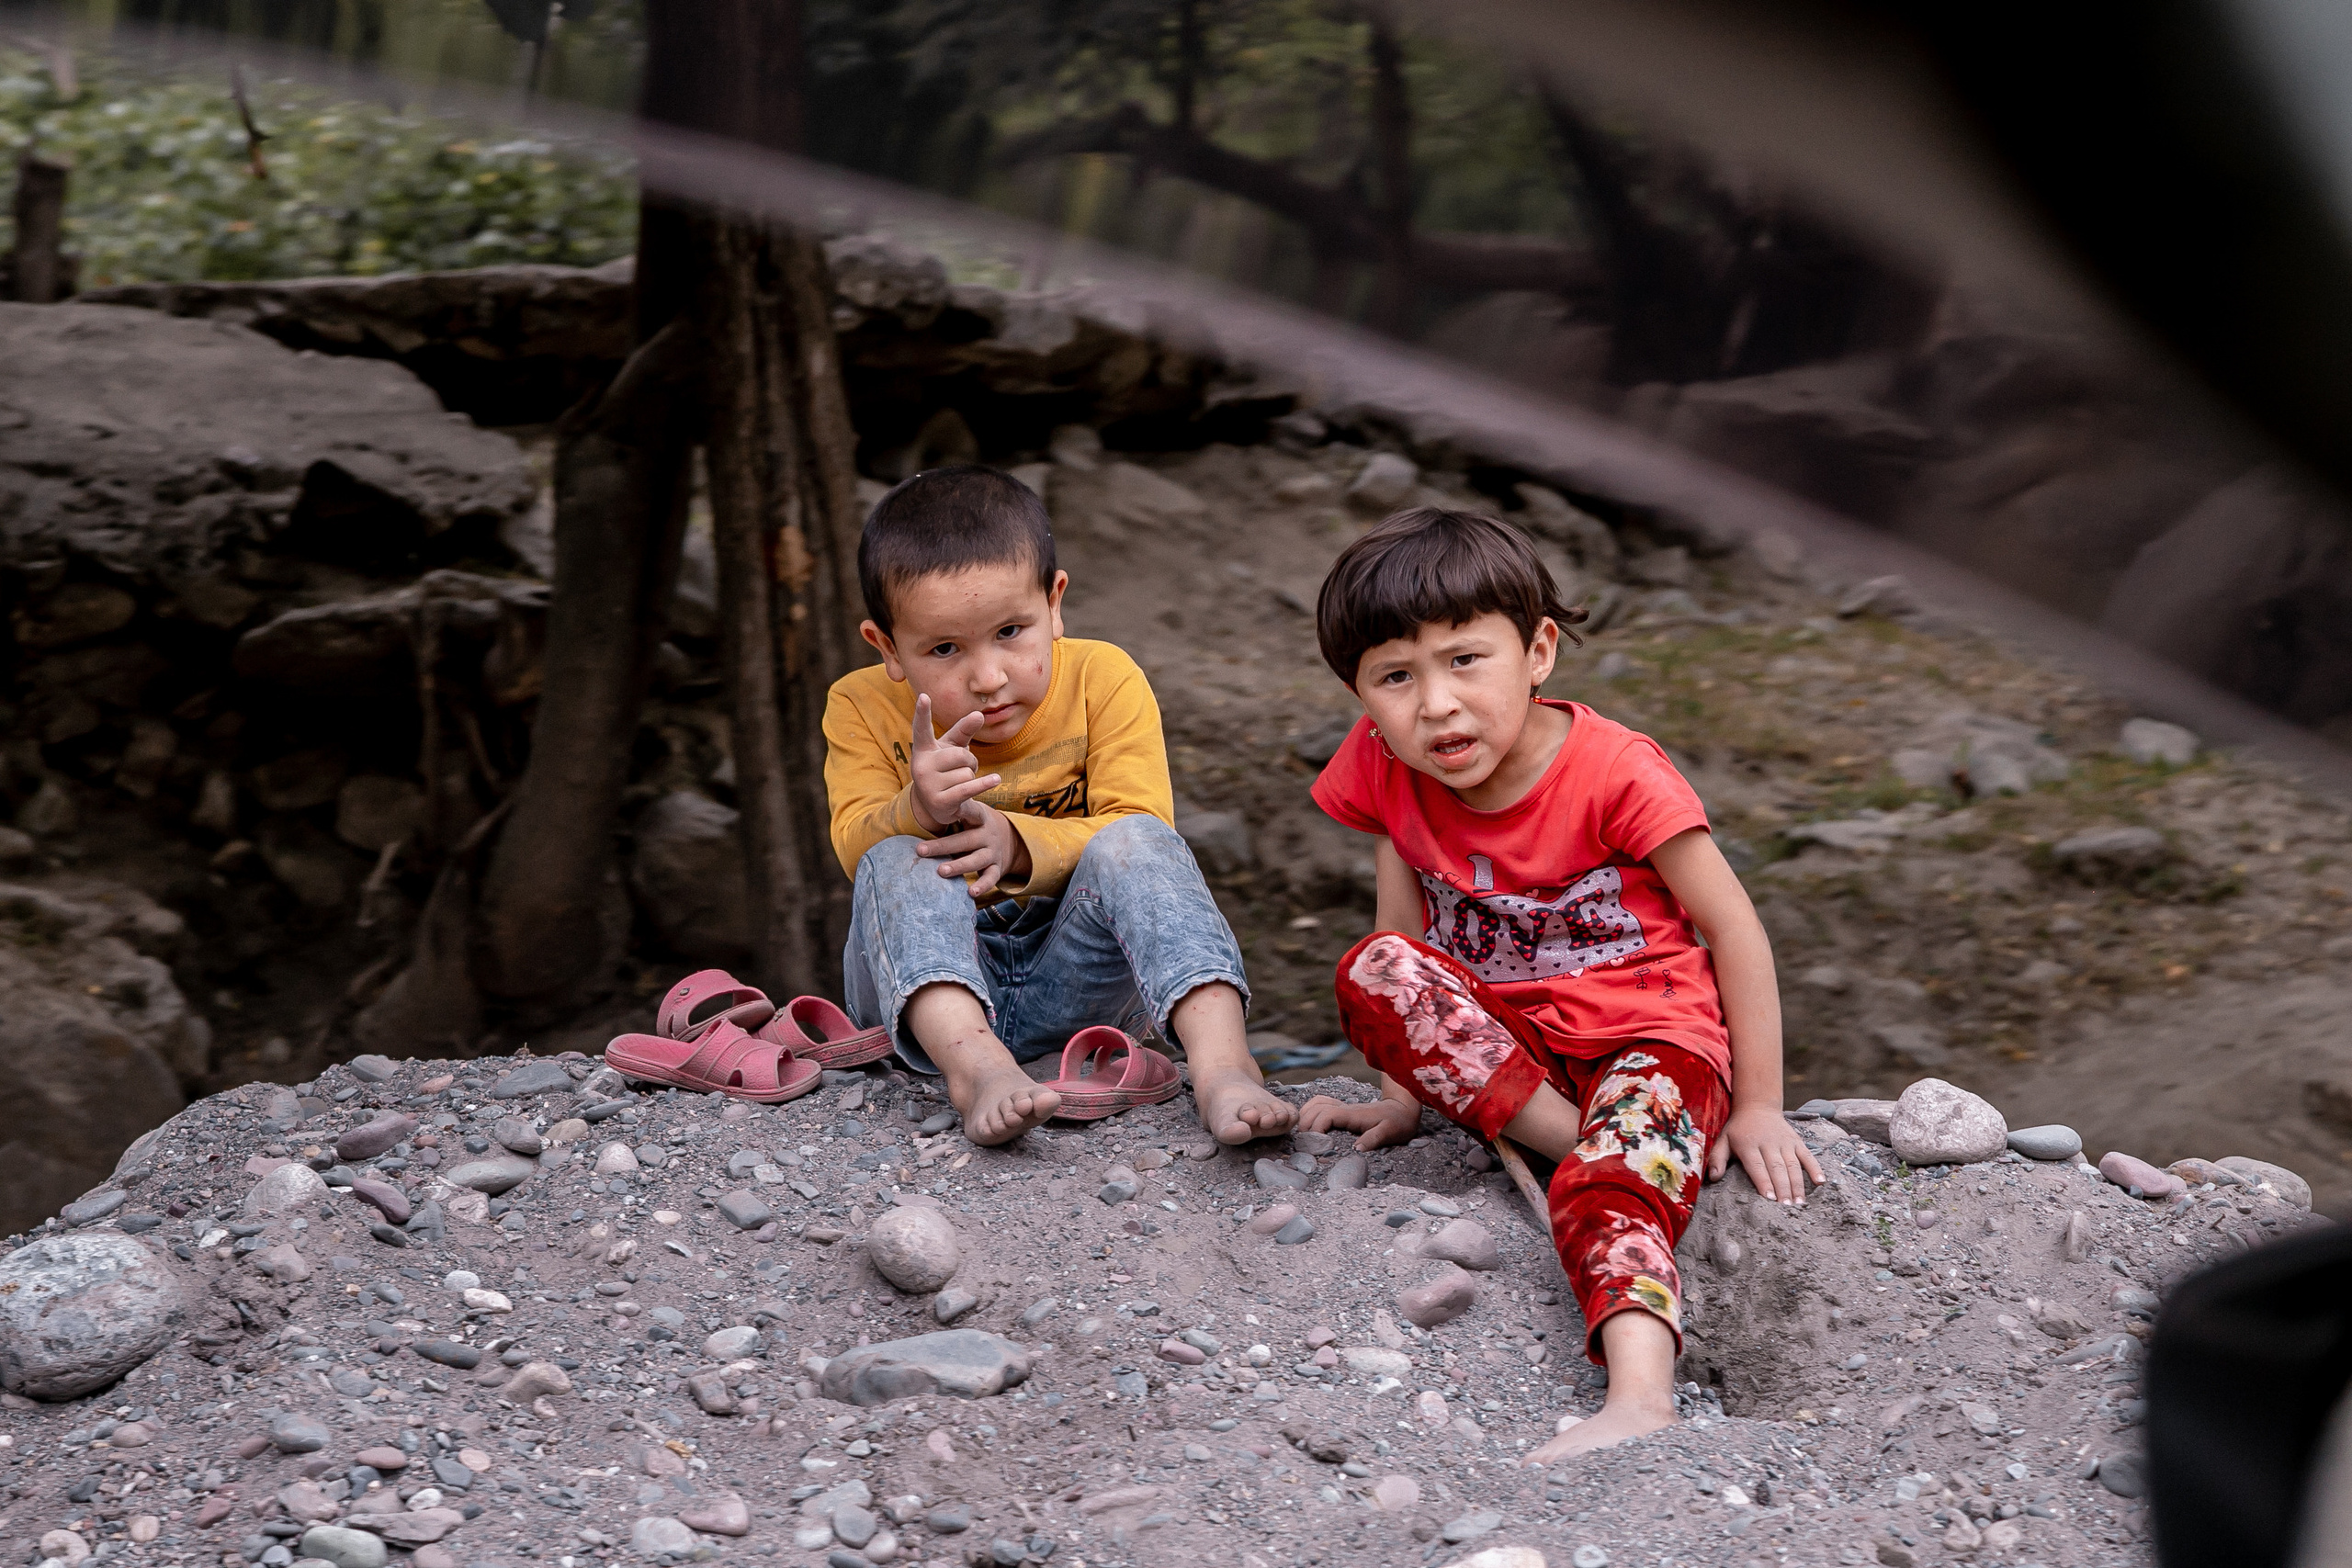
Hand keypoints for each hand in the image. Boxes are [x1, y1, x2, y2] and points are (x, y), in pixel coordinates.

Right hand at [909, 693, 998, 834]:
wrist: (934, 804)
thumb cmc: (944, 768)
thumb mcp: (952, 747)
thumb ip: (964, 730)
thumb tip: (979, 714)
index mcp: (923, 749)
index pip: (922, 728)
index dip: (922, 713)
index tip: (924, 696)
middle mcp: (921, 766)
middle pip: (961, 755)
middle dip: (969, 762)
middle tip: (960, 769)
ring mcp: (928, 785)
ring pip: (967, 773)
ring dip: (971, 777)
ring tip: (958, 784)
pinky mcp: (940, 801)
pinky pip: (969, 787)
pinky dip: (984, 784)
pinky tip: (996, 780)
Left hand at [914, 801, 1029, 898]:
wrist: (1007, 836)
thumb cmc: (975, 823)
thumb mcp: (970, 811)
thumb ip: (955, 809)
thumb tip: (928, 798)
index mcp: (980, 817)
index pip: (971, 811)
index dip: (960, 809)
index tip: (944, 808)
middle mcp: (987, 835)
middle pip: (965, 840)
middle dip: (943, 846)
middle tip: (921, 850)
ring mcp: (993, 852)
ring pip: (976, 860)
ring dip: (959, 866)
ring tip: (941, 871)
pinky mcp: (997, 868)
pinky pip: (991, 878)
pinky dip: (983, 886)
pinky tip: (971, 893)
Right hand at [1299, 1093, 1420, 1149]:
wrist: (1404, 1108)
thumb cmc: (1398, 1121)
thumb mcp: (1390, 1132)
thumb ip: (1374, 1138)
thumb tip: (1357, 1149)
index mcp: (1353, 1114)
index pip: (1326, 1115)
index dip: (1316, 1128)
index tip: (1313, 1145)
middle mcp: (1345, 1108)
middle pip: (1316, 1109)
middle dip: (1305, 1124)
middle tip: (1303, 1144)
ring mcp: (1343, 1108)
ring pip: (1316, 1103)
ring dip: (1305, 1116)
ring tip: (1302, 1135)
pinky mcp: (1343, 1110)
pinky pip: (1321, 1104)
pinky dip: (1310, 1111)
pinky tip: (1308, 1124)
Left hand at [1709, 1103, 1824, 1204]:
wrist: (1757, 1106)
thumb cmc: (1738, 1129)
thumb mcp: (1723, 1140)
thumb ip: (1717, 1159)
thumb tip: (1713, 1178)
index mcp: (1748, 1145)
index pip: (1757, 1166)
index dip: (1764, 1182)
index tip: (1770, 1199)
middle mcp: (1768, 1143)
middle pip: (1777, 1168)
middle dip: (1783, 1189)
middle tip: (1787, 1208)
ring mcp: (1784, 1142)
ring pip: (1793, 1165)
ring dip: (1798, 1184)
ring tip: (1800, 1203)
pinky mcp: (1796, 1141)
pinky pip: (1807, 1155)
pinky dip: (1815, 1168)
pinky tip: (1821, 1182)